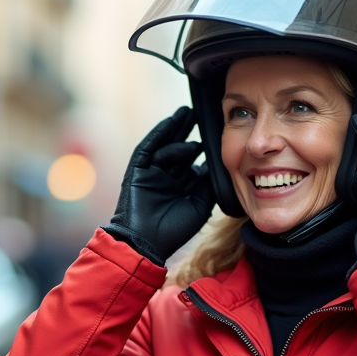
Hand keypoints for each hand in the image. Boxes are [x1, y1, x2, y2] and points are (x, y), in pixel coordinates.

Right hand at [103, 106, 215, 265]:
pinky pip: (148, 148)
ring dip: (176, 128)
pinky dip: (158, 135)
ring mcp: (152, 172)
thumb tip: (216, 164)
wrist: (147, 243)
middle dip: (189, 131)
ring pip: (165, 145)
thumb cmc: (174, 230)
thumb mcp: (199, 205)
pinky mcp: (137, 170)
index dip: (205, 147)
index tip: (219, 133)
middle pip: (180, 148)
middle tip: (201, 113)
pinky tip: (169, 123)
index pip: (194, 162)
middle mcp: (167, 177)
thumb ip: (208, 184)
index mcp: (182, 187)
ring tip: (187, 112)